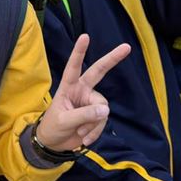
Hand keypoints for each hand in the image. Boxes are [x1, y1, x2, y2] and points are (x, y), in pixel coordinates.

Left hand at [35, 35, 130, 150]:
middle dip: (112, 59)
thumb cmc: (53, 127)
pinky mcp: (97, 115)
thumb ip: (83, 115)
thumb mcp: (64, 121)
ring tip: (80, 132)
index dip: (79, 52)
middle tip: (127, 47)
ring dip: (93, 124)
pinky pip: (103, 121)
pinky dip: (95, 131)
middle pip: (99, 72)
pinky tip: (85, 138)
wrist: (54, 144)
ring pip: (102, 108)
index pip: (73, 66)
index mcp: (68, 86)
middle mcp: (82, 90)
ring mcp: (90, 102)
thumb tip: (106, 109)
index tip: (85, 36)